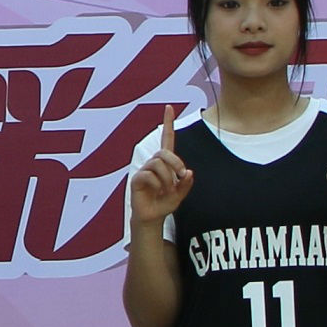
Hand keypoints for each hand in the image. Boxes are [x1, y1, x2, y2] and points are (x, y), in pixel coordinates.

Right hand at [125, 120, 191, 235]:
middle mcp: (153, 163)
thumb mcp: (181, 194)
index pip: (166, 139)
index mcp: (165, 163)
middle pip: (164, 152)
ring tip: (167, 189)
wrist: (152, 218)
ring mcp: (144, 170)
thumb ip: (186, 184)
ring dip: (167, 178)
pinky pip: (149, 175)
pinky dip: (157, 184)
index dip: (168, 123)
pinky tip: (157, 191)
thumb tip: (189, 172)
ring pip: (157, 164)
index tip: (169, 107)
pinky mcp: (137, 179)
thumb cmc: (164, 203)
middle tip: (180, 176)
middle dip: (175, 163)